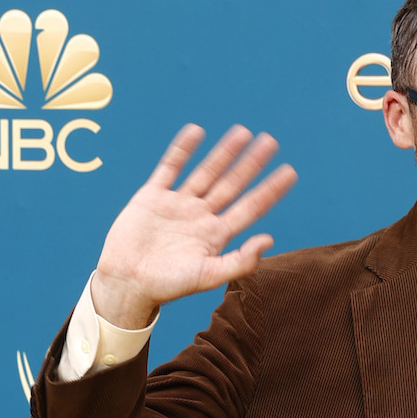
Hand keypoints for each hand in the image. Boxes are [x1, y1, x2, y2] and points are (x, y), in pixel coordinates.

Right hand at [92, 124, 297, 327]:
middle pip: (232, 184)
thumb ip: (240, 261)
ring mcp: (178, 204)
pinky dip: (182, 150)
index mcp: (217, 235)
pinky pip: (170, 167)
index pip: (251, 207)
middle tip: (271, 142)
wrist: (127, 282)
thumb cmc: (168, 285)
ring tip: (243, 132)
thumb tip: (269, 239)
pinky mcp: (153, 197)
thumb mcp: (209, 275)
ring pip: (206, 172)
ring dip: (224, 153)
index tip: (289, 172)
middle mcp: (201, 216)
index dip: (270, 190)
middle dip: (252, 164)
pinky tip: (196, 131)